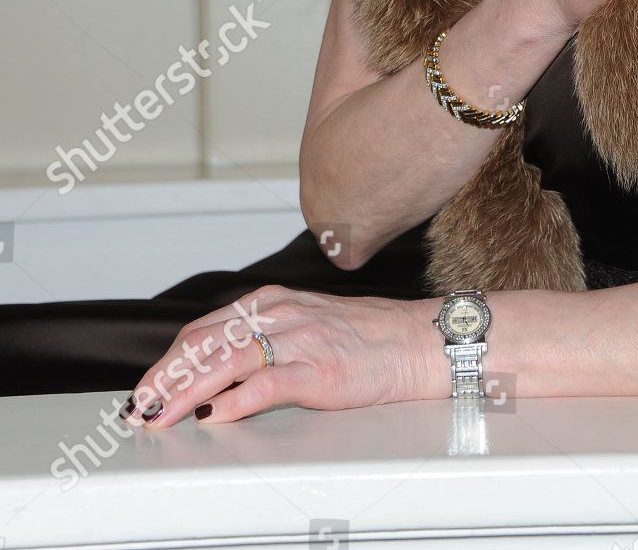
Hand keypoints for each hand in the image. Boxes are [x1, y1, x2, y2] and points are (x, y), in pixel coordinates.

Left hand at [117, 285, 436, 426]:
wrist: (415, 341)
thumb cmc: (364, 339)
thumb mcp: (303, 325)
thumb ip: (262, 340)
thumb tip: (215, 371)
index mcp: (272, 302)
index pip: (204, 328)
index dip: (169, 360)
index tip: (148, 387)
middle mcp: (281, 314)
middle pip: (207, 341)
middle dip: (167, 376)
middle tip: (141, 405)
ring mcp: (300, 339)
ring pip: (228, 359)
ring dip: (188, 390)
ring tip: (163, 413)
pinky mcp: (321, 370)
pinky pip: (269, 383)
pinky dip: (236, 400)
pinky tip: (216, 415)